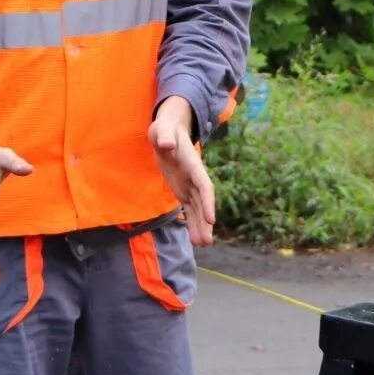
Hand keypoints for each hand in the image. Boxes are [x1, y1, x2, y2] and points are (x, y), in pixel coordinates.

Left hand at [149, 95, 215, 245]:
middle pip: (203, 203)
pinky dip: (193, 223)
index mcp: (193, 165)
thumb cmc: (165, 129)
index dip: (208, 202)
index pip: (204, 186)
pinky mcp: (183, 190)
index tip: (211, 219)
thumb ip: (164, 137)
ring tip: (203, 245)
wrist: (168, 131)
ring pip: (198, 209)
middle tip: (206, 242)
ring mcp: (190, 185)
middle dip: (205, 222)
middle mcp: (195, 178)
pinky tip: (195, 238)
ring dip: (200, 226)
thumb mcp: (162, 130)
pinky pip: (190, 209)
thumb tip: (167, 145)